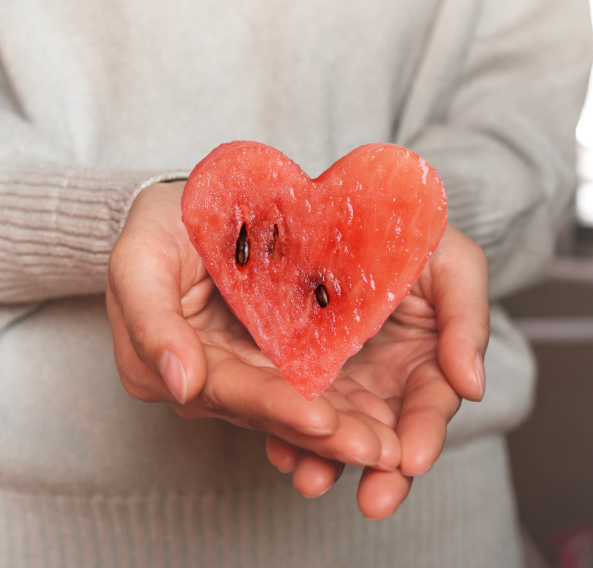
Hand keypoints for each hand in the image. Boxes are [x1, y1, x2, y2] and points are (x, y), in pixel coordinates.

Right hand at [107, 181, 400, 469]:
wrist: (186, 208)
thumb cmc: (157, 227)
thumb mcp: (138, 260)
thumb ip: (149, 321)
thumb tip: (180, 385)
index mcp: (166, 365)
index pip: (226, 390)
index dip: (273, 406)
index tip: (321, 421)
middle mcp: (208, 377)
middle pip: (266, 410)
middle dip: (322, 433)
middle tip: (375, 450)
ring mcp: (243, 367)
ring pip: (292, 404)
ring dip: (341, 427)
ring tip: (388, 444)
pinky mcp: (272, 353)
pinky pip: (307, 379)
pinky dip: (343, 399)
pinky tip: (382, 415)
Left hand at [265, 223, 488, 518]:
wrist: (366, 212)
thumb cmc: (418, 239)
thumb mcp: (455, 268)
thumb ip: (468, 323)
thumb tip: (474, 386)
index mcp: (424, 362)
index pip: (428, 408)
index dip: (424, 434)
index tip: (411, 460)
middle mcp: (383, 378)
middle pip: (383, 433)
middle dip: (377, 469)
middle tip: (371, 498)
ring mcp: (340, 375)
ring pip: (336, 427)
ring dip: (326, 458)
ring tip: (311, 478)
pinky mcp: (300, 363)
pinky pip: (294, 400)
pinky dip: (287, 426)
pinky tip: (279, 445)